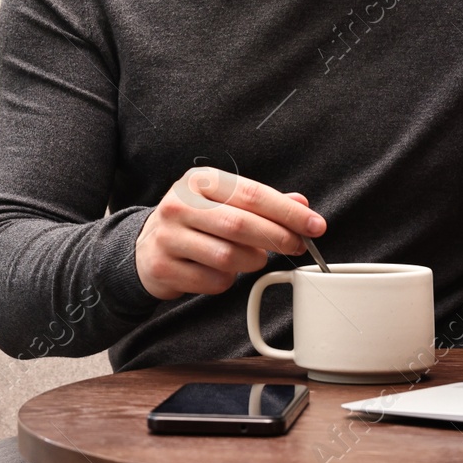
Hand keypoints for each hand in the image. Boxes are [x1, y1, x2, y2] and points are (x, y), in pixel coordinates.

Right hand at [134, 167, 323, 299]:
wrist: (146, 247)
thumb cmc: (195, 221)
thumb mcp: (224, 202)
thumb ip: (262, 203)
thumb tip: (302, 203)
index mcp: (199, 181)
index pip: (252, 194)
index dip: (288, 212)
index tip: (316, 226)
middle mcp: (179, 204)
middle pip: (240, 224)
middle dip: (277, 238)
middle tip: (298, 247)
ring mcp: (168, 236)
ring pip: (227, 256)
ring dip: (251, 262)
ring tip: (253, 258)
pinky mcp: (163, 267)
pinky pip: (213, 281)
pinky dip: (227, 281)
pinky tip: (223, 272)